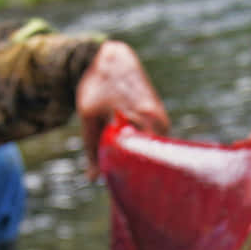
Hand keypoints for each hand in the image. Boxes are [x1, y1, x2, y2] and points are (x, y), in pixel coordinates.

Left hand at [76, 40, 169, 178]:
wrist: (111, 56)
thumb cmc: (98, 84)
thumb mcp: (89, 117)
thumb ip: (92, 149)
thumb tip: (93, 180)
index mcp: (145, 119)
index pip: (144, 159)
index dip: (133, 178)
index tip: (124, 193)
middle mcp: (159, 122)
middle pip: (151, 159)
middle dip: (136, 174)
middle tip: (122, 191)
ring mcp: (162, 121)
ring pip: (151, 152)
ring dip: (137, 162)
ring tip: (125, 177)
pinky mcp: (159, 121)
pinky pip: (150, 143)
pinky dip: (140, 152)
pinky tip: (128, 160)